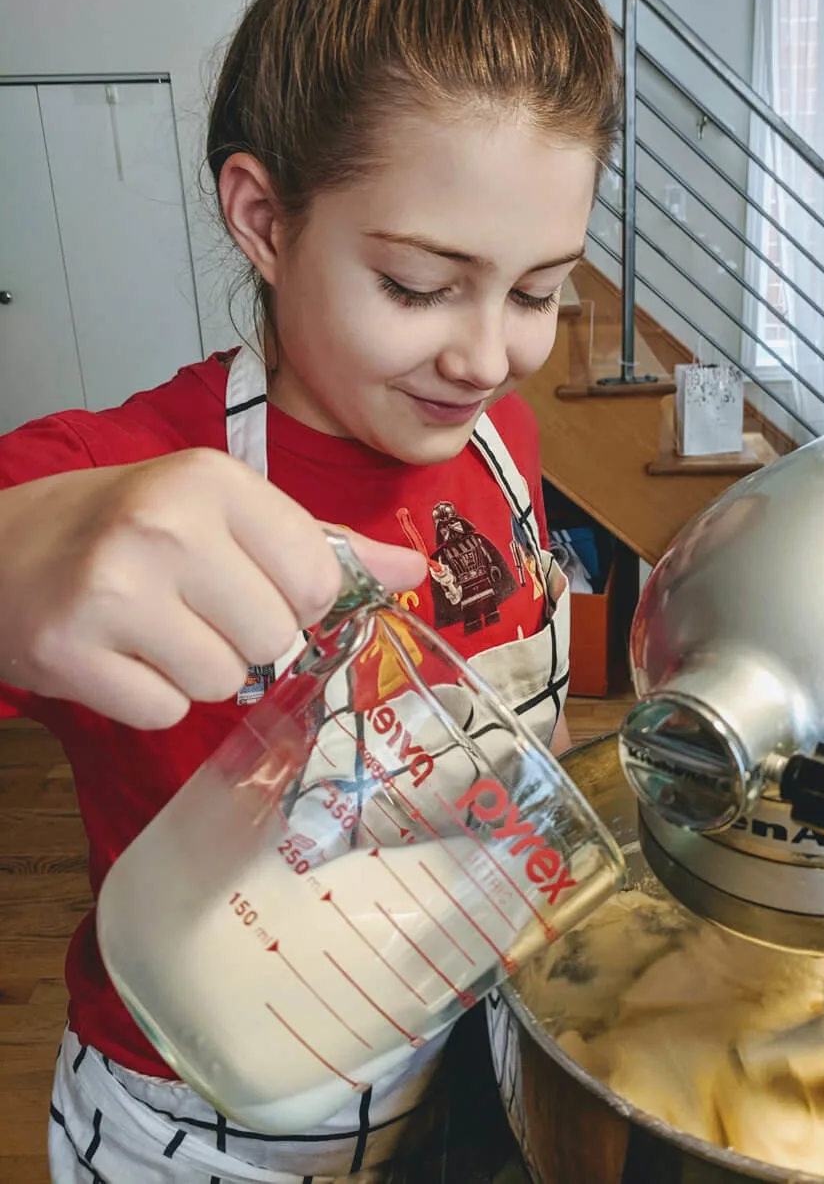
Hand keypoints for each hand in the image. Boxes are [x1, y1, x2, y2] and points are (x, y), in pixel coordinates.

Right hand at [0, 449, 425, 728]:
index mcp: (213, 479)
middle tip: (195, 606)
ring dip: (199, 670)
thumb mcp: (225, 509)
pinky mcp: (70, 652)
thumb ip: (321, 542)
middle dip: (247, 637)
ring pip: (225, 682)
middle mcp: (165, 526)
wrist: (6, 548)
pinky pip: (166, 712)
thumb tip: (414, 572)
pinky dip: (151, 696)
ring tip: (156, 628)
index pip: (318, 578)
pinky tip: (122, 654)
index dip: (296, 598)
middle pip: (276, 638)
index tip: (254, 582)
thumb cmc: (127, 525)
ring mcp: (113, 591)